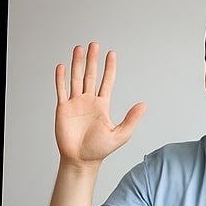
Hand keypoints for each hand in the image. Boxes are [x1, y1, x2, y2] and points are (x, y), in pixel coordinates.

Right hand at [53, 42, 147, 166]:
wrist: (80, 160)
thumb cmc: (99, 150)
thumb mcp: (120, 134)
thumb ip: (131, 119)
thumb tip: (144, 105)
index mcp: (102, 105)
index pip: (107, 81)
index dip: (109, 67)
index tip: (111, 53)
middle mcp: (88, 101)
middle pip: (90, 75)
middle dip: (92, 60)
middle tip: (94, 45)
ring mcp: (75, 104)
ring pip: (76, 79)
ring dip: (77, 64)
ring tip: (79, 49)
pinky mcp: (63, 109)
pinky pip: (61, 90)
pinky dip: (61, 78)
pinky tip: (62, 67)